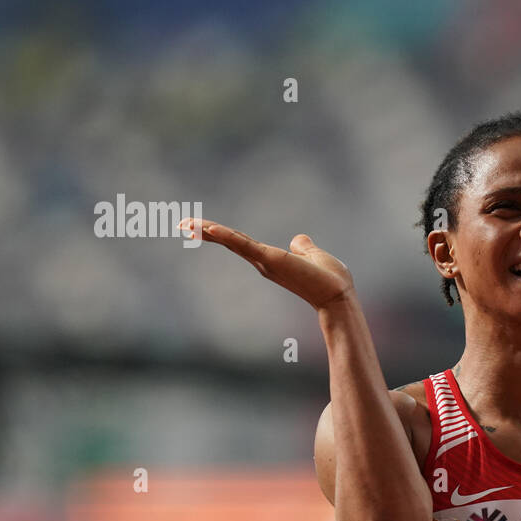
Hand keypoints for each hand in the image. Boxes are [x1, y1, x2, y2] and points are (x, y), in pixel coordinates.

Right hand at [178, 217, 354, 311]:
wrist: (339, 296)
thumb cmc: (329, 280)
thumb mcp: (314, 256)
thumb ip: (303, 248)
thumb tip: (299, 240)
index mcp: (270, 259)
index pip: (241, 243)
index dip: (222, 234)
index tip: (202, 227)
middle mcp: (262, 262)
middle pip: (230, 242)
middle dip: (206, 232)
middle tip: (181, 224)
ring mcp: (265, 262)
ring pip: (233, 242)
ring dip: (209, 231)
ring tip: (186, 224)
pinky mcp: (271, 260)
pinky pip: (245, 245)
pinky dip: (228, 236)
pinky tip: (210, 228)